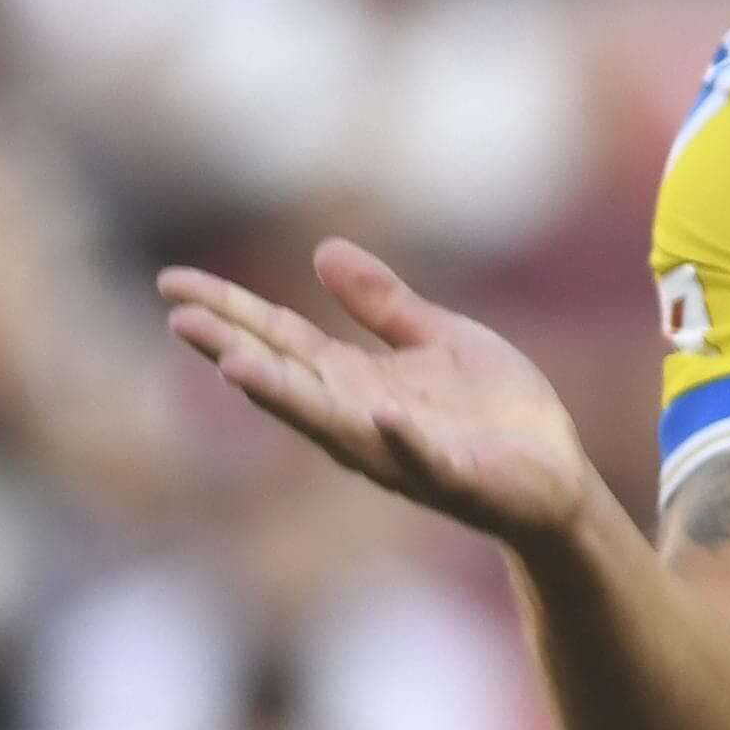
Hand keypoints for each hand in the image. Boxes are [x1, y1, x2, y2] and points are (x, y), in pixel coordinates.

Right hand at [160, 241, 600, 547]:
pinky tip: (383, 416)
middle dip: (233, 350)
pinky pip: (424, 459)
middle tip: (179, 319)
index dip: (229, 311)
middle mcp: (362, 417)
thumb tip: (321, 249)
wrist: (557, 480)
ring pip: (334, 424)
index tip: (172, 283)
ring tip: (236, 367)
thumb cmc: (492, 412)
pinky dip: (403, 441)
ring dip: (287, 398)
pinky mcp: (457, 476)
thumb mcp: (438, 338)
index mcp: (357, 381)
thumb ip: (382, 303)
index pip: (280, 340)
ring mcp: (403, 451)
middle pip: (287, 378)